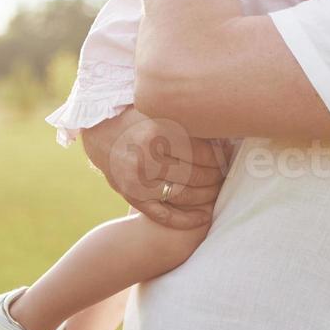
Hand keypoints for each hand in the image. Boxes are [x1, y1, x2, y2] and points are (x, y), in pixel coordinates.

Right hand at [83, 111, 223, 228]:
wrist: (100, 130)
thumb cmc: (139, 116)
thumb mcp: (163, 110)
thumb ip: (189, 121)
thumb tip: (226, 135)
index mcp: (157, 131)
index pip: (202, 153)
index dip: (220, 156)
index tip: (229, 155)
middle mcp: (146, 157)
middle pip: (194, 175)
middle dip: (215, 177)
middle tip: (225, 173)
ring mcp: (137, 180)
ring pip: (183, 195)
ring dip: (206, 196)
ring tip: (216, 189)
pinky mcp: (131, 196)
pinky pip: (162, 214)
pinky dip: (185, 219)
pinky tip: (203, 217)